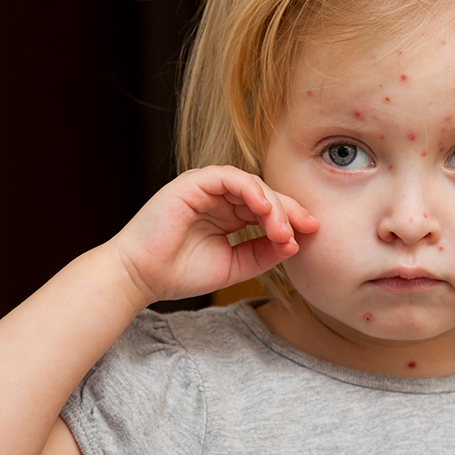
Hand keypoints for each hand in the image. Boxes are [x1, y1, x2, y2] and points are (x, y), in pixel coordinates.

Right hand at [106, 165, 318, 303]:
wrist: (141, 278)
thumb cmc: (181, 273)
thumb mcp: (236, 266)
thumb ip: (264, 253)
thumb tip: (296, 243)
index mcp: (229, 215)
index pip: (269, 210)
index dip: (292, 218)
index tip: (313, 233)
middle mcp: (220, 198)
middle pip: (266, 195)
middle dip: (289, 211)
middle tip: (305, 229)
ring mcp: (207, 188)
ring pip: (252, 184)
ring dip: (273, 204)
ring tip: (282, 228)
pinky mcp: (193, 182)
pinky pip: (229, 177)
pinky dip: (250, 189)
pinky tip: (263, 207)